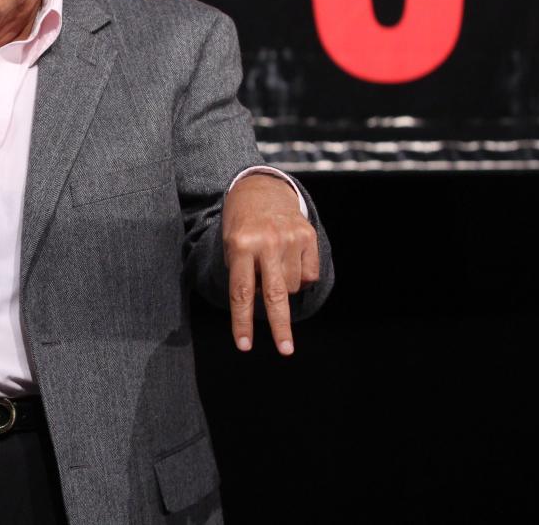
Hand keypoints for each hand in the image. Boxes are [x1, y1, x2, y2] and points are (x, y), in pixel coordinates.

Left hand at [221, 173, 318, 354]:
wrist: (260, 188)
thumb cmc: (241, 225)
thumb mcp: (229, 244)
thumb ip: (242, 273)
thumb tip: (263, 304)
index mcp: (240, 245)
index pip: (241, 292)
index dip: (242, 321)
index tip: (245, 345)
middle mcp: (266, 242)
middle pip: (274, 294)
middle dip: (280, 326)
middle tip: (285, 350)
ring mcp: (290, 238)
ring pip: (292, 286)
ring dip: (283, 287)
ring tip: (272, 267)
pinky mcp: (308, 235)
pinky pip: (309, 274)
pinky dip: (300, 276)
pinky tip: (289, 260)